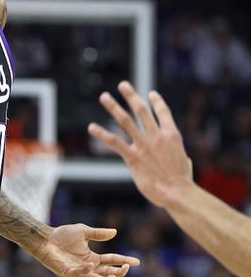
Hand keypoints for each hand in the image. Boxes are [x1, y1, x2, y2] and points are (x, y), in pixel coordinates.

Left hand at [34, 224, 139, 276]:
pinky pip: (81, 276)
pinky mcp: (69, 274)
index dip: (124, 261)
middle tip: (127, 268)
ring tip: (114, 274)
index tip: (137, 261)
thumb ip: (98, 233)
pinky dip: (87, 271)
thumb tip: (115, 232)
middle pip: (108, 273)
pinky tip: (90, 264)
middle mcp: (88, 267)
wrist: (45, 239)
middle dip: (119, 272)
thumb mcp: (83, 232)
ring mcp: (79, 272)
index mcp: (93, 258)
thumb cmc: (62, 235)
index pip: (112, 261)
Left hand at [88, 81, 193, 208]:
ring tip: (104, 96)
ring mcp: (144, 145)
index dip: (156, 102)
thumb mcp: (184, 161)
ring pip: (126, 120)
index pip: (163, 113)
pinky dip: (102, 134)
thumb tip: (182, 158)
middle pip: (142, 110)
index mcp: (172, 134)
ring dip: (114, 107)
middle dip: (131, 96)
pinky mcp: (132, 156)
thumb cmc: (182, 180)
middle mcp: (157, 135)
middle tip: (122, 85)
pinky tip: (92, 127)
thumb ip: (179, 155)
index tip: (150, 93)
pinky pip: (114, 142)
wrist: (177, 191)